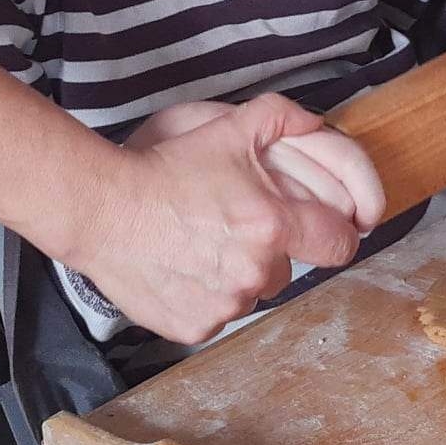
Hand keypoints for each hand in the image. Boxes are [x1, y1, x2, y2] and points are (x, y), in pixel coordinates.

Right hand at [64, 94, 382, 345]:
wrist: (104, 209)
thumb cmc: (165, 171)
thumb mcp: (228, 129)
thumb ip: (283, 118)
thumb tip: (317, 121)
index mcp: (273, 226)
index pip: (341, 244)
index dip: (338, 234)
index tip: (324, 231)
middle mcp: (255, 271)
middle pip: (291, 269)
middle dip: (273, 251)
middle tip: (236, 229)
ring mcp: (225, 304)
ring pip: (254, 293)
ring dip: (240, 275)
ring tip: (205, 246)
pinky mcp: (196, 326)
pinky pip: (219, 315)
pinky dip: (208, 297)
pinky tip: (185, 268)